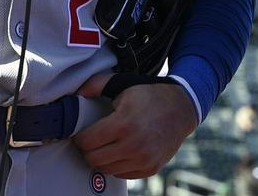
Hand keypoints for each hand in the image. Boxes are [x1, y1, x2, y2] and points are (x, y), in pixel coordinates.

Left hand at [72, 72, 197, 178]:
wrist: (181, 109)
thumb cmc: (148, 95)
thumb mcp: (121, 83)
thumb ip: (95, 85)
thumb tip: (76, 93)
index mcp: (123, 124)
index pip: (88, 142)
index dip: (79, 138)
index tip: (80, 133)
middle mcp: (134, 145)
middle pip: (94, 159)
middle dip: (87, 150)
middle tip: (88, 141)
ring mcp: (144, 159)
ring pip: (107, 170)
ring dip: (101, 159)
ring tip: (101, 146)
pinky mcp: (151, 168)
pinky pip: (123, 175)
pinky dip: (116, 165)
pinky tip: (116, 152)